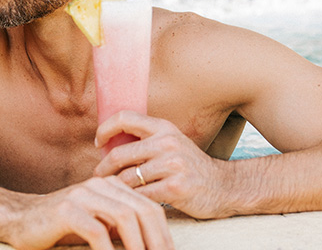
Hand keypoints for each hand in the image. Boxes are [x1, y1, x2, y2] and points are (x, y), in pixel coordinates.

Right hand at [5, 177, 172, 249]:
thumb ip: (122, 229)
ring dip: (138, 247)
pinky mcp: (66, 209)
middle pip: (143, 211)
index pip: (149, 208)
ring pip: (124, 218)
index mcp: (113, 186)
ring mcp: (83, 195)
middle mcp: (101, 185)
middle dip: (157, 242)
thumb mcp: (99, 226)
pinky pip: (97, 231)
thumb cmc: (62, 227)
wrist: (20, 220)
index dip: (164, 235)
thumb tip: (152, 246)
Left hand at [94, 111, 231, 219]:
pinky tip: (129, 203)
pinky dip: (131, 200)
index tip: (98, 143)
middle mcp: (167, 143)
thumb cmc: (190, 166)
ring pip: (128, 178)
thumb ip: (146, 140)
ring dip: (115, 187)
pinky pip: (141, 195)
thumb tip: (109, 143)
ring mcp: (173, 166)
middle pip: (120, 154)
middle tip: (97, 177)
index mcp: (163, 128)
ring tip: (111, 192)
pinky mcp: (175, 188)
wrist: (224, 186)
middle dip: (103, 168)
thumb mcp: (171, 143)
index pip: (124, 118)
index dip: (105, 129)